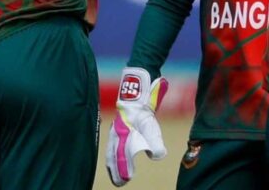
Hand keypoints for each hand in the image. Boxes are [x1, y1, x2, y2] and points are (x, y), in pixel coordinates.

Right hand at [106, 67, 168, 185]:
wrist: (138, 87)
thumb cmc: (143, 107)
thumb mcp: (151, 124)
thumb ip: (154, 141)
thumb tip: (157, 156)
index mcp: (122, 135)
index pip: (120, 156)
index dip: (122, 169)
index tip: (125, 180)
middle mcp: (117, 133)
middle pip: (113, 155)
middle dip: (116, 169)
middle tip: (120, 182)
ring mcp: (117, 129)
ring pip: (112, 150)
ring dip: (114, 163)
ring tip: (116, 173)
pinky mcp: (120, 125)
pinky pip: (114, 144)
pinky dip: (114, 153)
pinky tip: (118, 155)